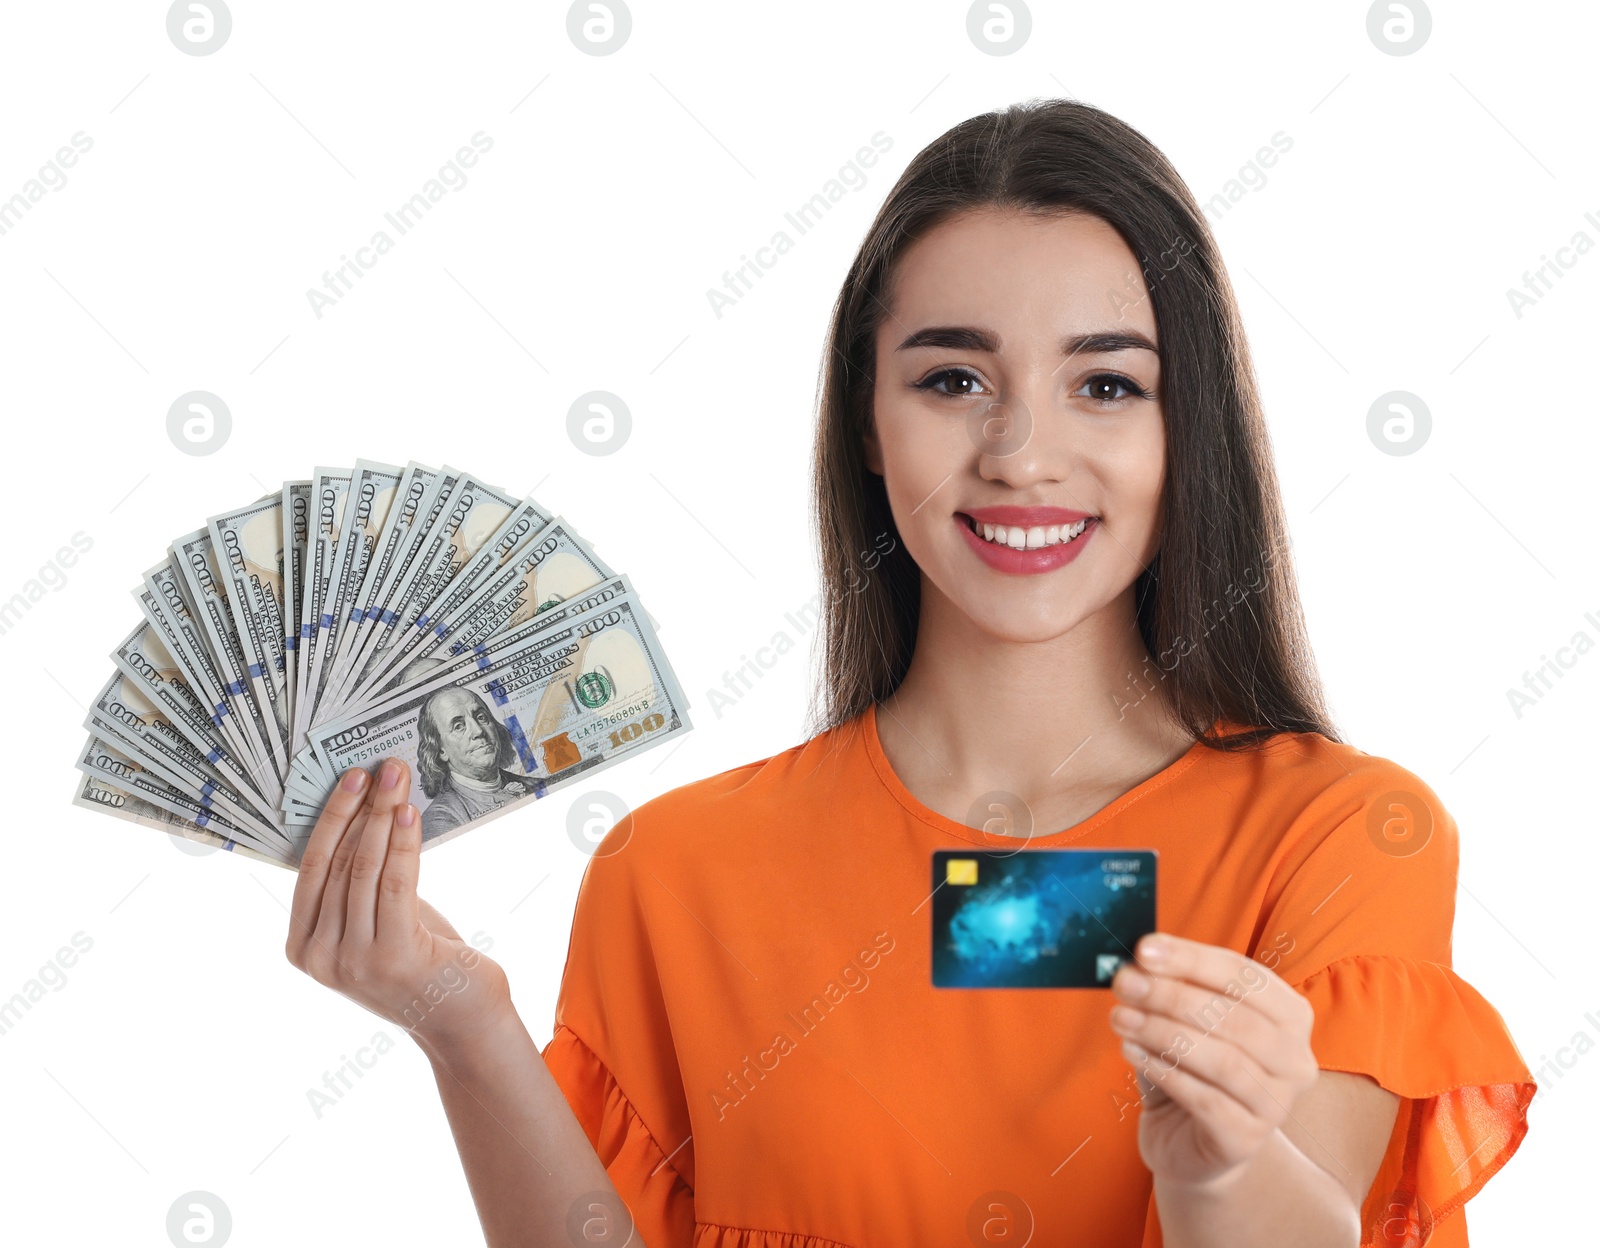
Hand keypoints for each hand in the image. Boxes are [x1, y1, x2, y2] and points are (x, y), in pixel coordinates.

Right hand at [286, 758, 512, 1054]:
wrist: (461, 1021)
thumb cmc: (422, 965)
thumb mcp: (376, 922)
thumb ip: (359, 885)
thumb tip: (366, 813)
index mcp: (303, 948)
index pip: (310, 868)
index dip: (330, 818)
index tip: (350, 778)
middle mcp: (320, 957)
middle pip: (337, 862)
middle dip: (361, 807)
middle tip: (381, 768)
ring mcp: (353, 960)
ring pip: (363, 868)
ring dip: (383, 815)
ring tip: (397, 779)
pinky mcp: (392, 955)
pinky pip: (395, 882)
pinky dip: (401, 842)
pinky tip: (409, 813)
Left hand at [1109, 932, 1319, 1189]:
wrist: (1193, 1144)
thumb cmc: (1192, 1069)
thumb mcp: (1186, 1021)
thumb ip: (1171, 989)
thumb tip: (1136, 962)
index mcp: (1289, 1015)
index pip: (1244, 976)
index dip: (1193, 959)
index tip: (1144, 949)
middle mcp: (1295, 1059)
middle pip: (1235, 1018)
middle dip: (1173, 996)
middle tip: (1125, 983)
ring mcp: (1276, 1104)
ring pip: (1222, 1060)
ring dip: (1163, 1032)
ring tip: (1121, 1017)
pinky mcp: (1246, 1140)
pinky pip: (1205, 1100)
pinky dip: (1165, 1071)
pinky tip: (1132, 1052)